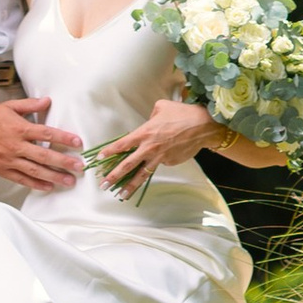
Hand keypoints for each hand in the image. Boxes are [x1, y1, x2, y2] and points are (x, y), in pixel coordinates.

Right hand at [0, 94, 84, 192]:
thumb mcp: (10, 106)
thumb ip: (30, 105)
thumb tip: (47, 100)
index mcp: (20, 128)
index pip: (46, 134)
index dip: (63, 138)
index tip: (77, 143)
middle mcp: (17, 146)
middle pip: (44, 156)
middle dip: (63, 162)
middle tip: (79, 167)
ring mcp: (10, 160)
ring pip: (35, 171)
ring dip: (54, 176)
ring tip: (69, 181)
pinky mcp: (4, 170)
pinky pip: (22, 179)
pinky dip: (36, 184)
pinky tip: (48, 186)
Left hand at [91, 97, 213, 197]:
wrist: (203, 126)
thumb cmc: (182, 113)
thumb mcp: (161, 107)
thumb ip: (150, 117)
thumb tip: (148, 123)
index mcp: (144, 133)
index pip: (122, 145)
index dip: (109, 152)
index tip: (99, 159)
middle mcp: (149, 148)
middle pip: (127, 165)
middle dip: (113, 176)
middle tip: (103, 184)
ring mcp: (160, 158)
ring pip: (142, 174)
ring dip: (130, 186)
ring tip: (121, 195)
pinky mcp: (170, 163)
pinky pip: (160, 164)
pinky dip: (157, 164)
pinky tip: (164, 156)